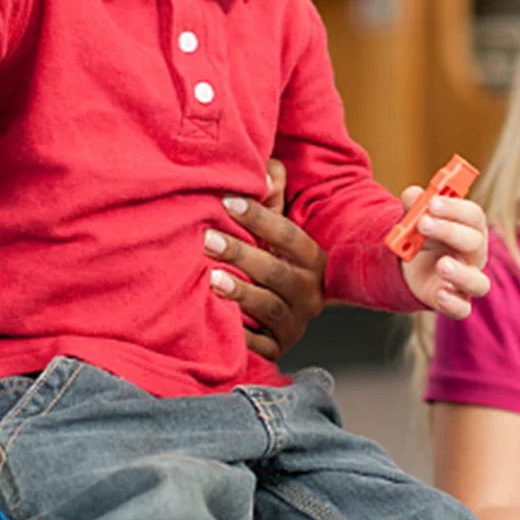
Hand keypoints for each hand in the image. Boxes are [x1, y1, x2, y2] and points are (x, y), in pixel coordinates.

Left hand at [207, 160, 325, 360]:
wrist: (289, 307)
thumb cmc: (275, 256)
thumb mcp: (280, 224)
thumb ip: (273, 195)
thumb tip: (267, 171)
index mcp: (312, 259)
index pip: (289, 236)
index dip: (259, 217)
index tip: (226, 201)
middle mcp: (310, 293)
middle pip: (277, 274)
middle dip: (242, 255)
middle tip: (207, 240)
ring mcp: (295, 323)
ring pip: (269, 309)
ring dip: (241, 293)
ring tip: (211, 280)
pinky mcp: (278, 348)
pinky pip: (259, 345)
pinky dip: (239, 335)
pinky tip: (217, 321)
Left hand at [397, 189, 488, 318]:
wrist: (413, 264)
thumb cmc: (424, 234)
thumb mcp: (416, 216)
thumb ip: (414, 204)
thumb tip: (412, 195)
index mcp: (470, 229)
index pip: (474, 215)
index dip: (455, 207)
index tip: (432, 202)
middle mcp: (474, 255)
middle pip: (474, 242)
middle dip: (449, 230)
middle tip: (423, 223)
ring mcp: (467, 281)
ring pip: (480, 283)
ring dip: (462, 274)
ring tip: (442, 264)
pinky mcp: (455, 302)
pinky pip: (463, 309)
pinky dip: (454, 304)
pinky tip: (441, 293)